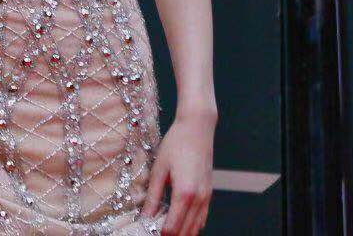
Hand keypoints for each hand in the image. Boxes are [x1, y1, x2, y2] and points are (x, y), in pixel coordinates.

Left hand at [142, 109, 213, 233]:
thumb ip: (152, 196)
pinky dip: (191, 225)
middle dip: (170, 235)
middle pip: (185, 232)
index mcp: (184, 194)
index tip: (146, 230)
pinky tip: (179, 221)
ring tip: (164, 227)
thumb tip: (144, 217)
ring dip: (181, 232)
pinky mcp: (209, 193)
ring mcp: (206, 197)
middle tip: (154, 230)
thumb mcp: (158, 169)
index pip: (172, 228)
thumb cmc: (176, 144)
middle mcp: (199, 199)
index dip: (159, 233)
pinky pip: (202, 218)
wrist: (197, 128)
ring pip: (196, 228)